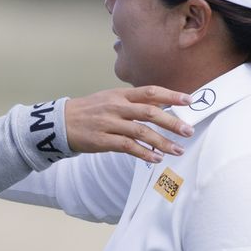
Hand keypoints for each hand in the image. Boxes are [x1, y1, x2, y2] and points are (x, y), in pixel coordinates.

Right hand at [65, 86, 193, 163]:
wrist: (61, 122)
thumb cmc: (90, 111)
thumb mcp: (110, 99)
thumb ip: (133, 102)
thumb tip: (161, 107)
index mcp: (120, 94)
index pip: (150, 92)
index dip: (171, 95)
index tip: (189, 100)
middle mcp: (116, 107)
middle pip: (149, 112)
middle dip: (172, 122)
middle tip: (188, 131)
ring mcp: (109, 123)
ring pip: (141, 132)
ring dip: (162, 142)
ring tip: (177, 150)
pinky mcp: (102, 140)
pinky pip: (128, 147)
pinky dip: (144, 153)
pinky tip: (155, 158)